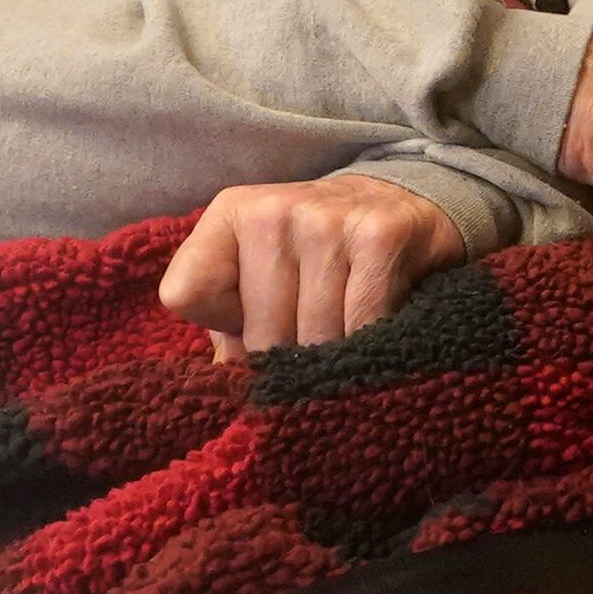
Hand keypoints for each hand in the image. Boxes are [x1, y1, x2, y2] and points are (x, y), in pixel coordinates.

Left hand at [160, 175, 468, 354]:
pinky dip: (368, 345)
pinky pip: (361, 325)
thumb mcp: (263, 272)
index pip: (186, 295)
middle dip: (288, 359)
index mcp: (231, 214)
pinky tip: (374, 336)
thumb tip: (224, 393)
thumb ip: (230, 322)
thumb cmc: (321, 253)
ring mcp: (326, 220)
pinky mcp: (379, 235)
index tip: (257, 324)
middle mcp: (272, 210)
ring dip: (332, 360)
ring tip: (345, 347)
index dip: (226, 328)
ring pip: (312, 336)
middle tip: (314, 350)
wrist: (406, 200)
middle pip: (260, 331)